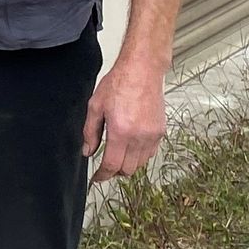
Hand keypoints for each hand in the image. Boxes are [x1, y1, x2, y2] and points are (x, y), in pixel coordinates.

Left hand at [82, 52, 166, 181]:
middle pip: (128, 169)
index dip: (103, 175)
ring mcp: (152, 135)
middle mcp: (139, 136)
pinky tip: (131, 146)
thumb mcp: (96, 106)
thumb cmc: (119, 83)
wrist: (142, 70)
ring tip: (118, 154)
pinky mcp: (160, 132)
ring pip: (140, 164)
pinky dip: (140, 155)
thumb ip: (90, 132)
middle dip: (115, 171)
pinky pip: (150, 153)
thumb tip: (87, 151)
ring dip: (128, 164)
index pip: (112, 165)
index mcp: (121, 131)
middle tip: (106, 166)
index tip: (97, 178)